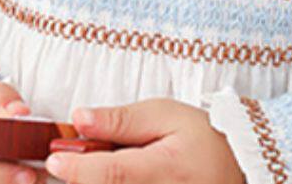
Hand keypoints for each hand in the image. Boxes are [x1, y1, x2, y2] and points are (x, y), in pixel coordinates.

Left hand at [44, 98, 245, 183]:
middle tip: (67, 165)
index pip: (112, 174)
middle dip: (80, 181)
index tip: (53, 159)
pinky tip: (110, 177)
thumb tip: (79, 118)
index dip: (78, 169)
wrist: (239, 169)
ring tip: (92, 170)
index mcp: (164, 170)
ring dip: (93, 183)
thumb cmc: (201, 137)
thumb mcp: (164, 115)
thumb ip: (120, 120)